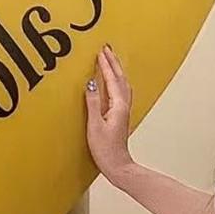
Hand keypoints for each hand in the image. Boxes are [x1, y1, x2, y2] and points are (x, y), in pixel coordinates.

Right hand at [84, 44, 133, 182]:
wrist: (117, 165)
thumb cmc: (106, 150)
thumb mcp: (94, 126)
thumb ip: (92, 103)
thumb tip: (90, 83)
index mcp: (118, 106)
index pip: (112, 80)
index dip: (105, 64)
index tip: (100, 50)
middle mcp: (124, 106)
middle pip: (121, 79)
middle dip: (113, 62)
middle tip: (107, 48)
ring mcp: (123, 111)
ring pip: (123, 84)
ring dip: (117, 70)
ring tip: (110, 60)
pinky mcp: (120, 116)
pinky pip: (121, 92)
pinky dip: (117, 81)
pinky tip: (112, 82)